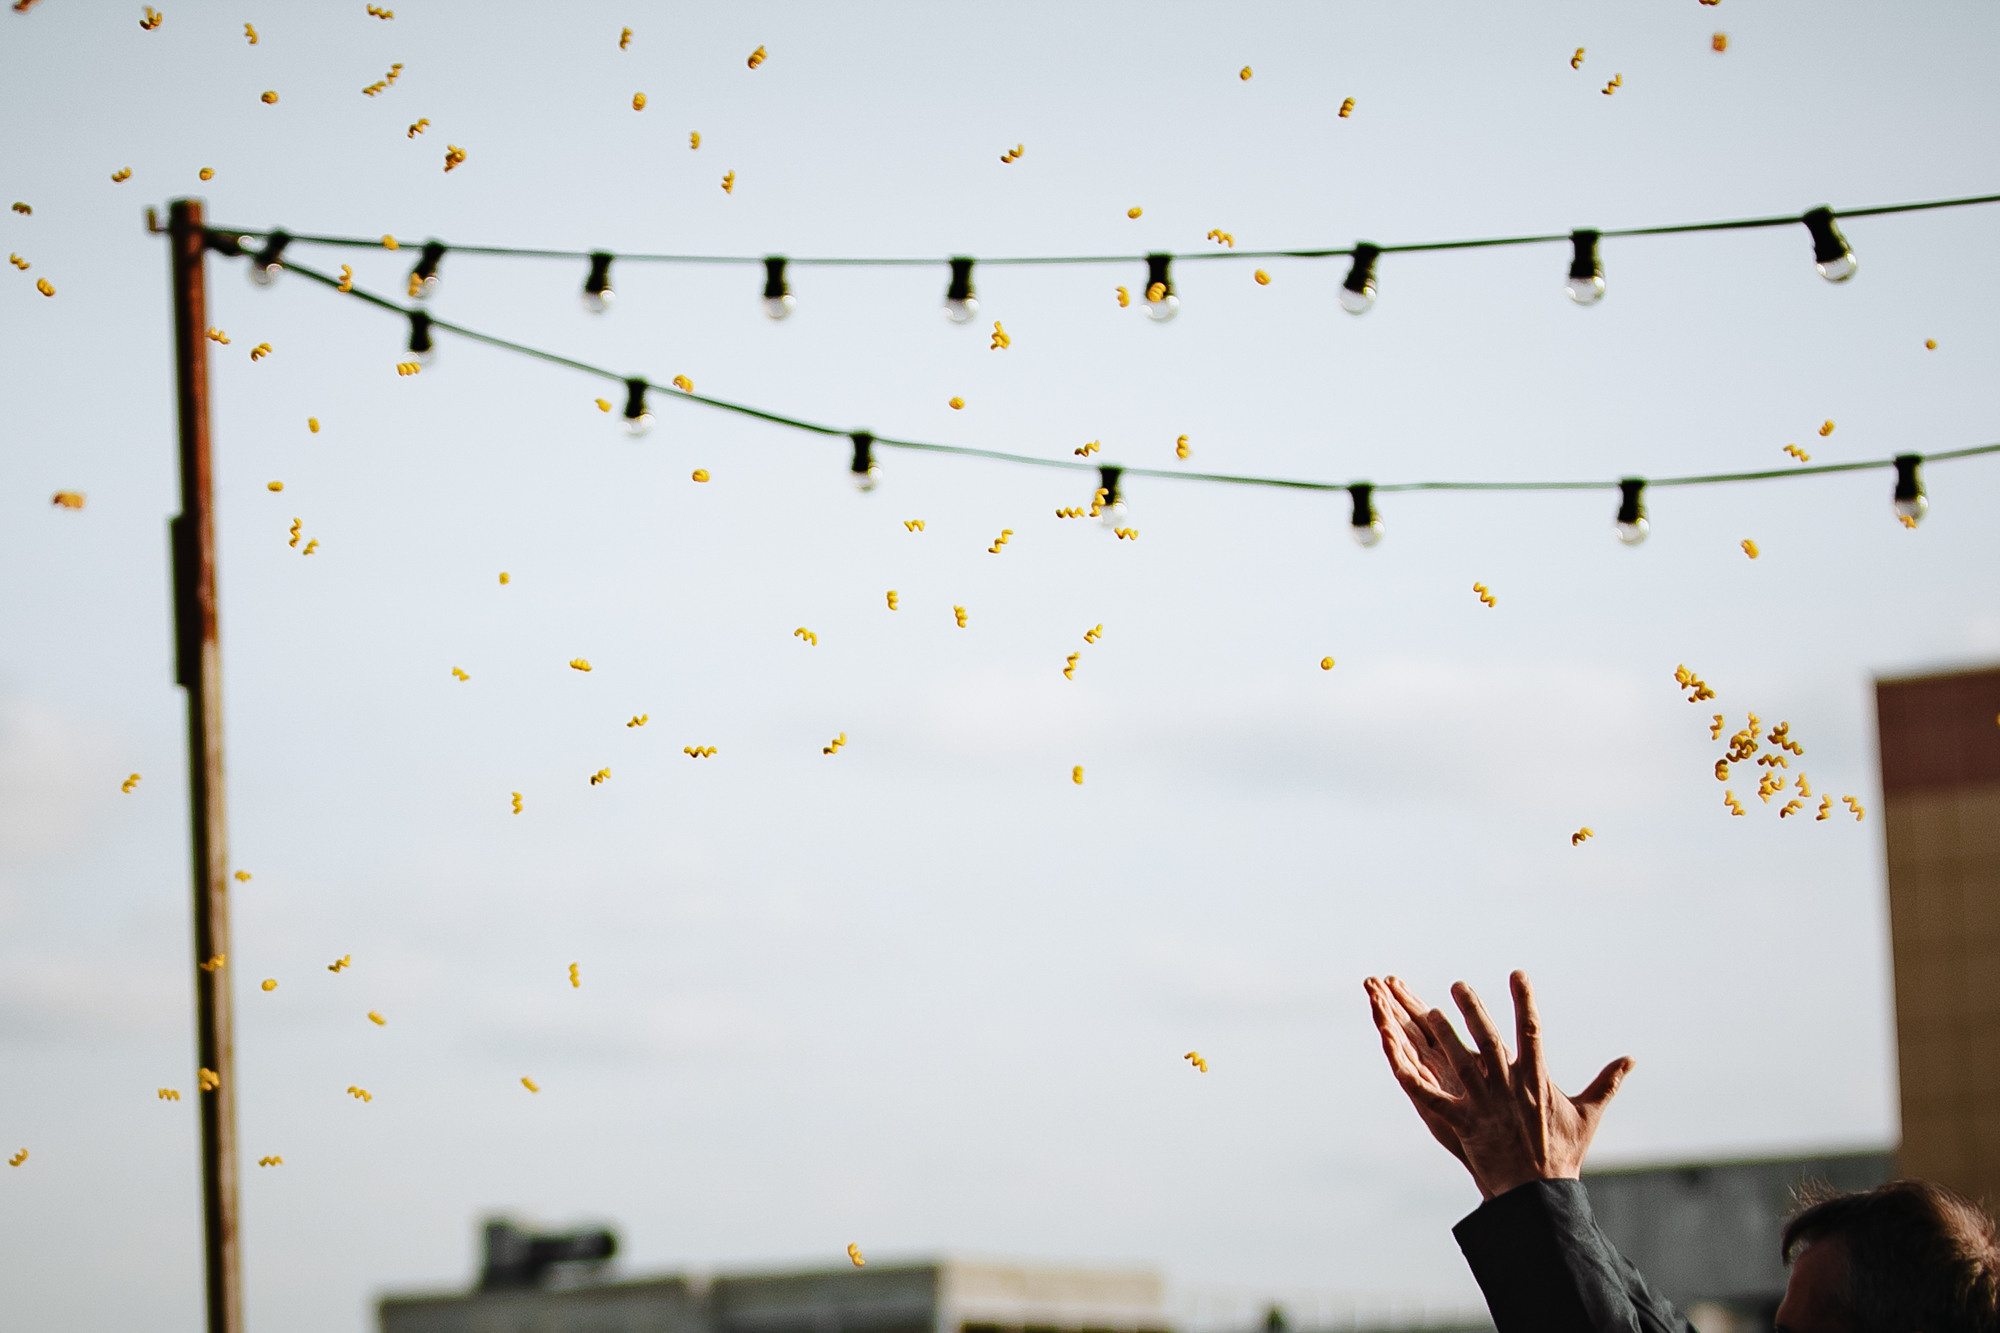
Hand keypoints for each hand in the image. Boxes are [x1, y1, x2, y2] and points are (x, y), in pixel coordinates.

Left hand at [1364, 970, 1633, 1198]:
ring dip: (1443, 1036)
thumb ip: (1606, 1083)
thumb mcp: (1588, 1115)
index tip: (1518, 973)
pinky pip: (1432, 1097)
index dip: (1525, 1001)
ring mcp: (1484, 1105)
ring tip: (1428, 1011)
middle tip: (1459, 985)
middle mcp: (1508, 1088)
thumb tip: (1631, 1058)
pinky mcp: (1463, 1123)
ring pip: (1459, 1062)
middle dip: (1474, 1010)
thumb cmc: (1562, 1153)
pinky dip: (1413, 1078)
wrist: (1539, 1196)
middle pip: (1490, 1040)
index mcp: (1537, 1080)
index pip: (1532, 1031)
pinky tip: (1397, 1059)